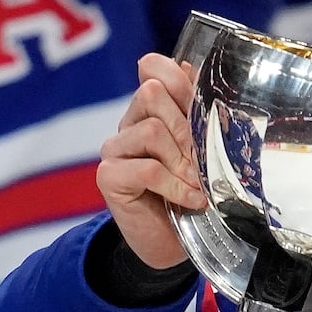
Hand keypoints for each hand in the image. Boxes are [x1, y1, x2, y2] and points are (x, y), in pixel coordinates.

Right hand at [96, 54, 206, 268]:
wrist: (172, 244)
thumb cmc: (189, 194)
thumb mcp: (200, 150)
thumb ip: (195, 112)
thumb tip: (189, 67)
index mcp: (149, 110)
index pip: (153, 68)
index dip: (178, 80)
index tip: (199, 107)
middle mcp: (128, 124)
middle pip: (153, 95)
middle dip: (186, 128)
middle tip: (202, 160)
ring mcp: (115, 149)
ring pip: (151, 131)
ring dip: (183, 162)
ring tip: (197, 184)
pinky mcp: (109, 176)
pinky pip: (149, 169)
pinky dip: (176, 186)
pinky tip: (190, 199)